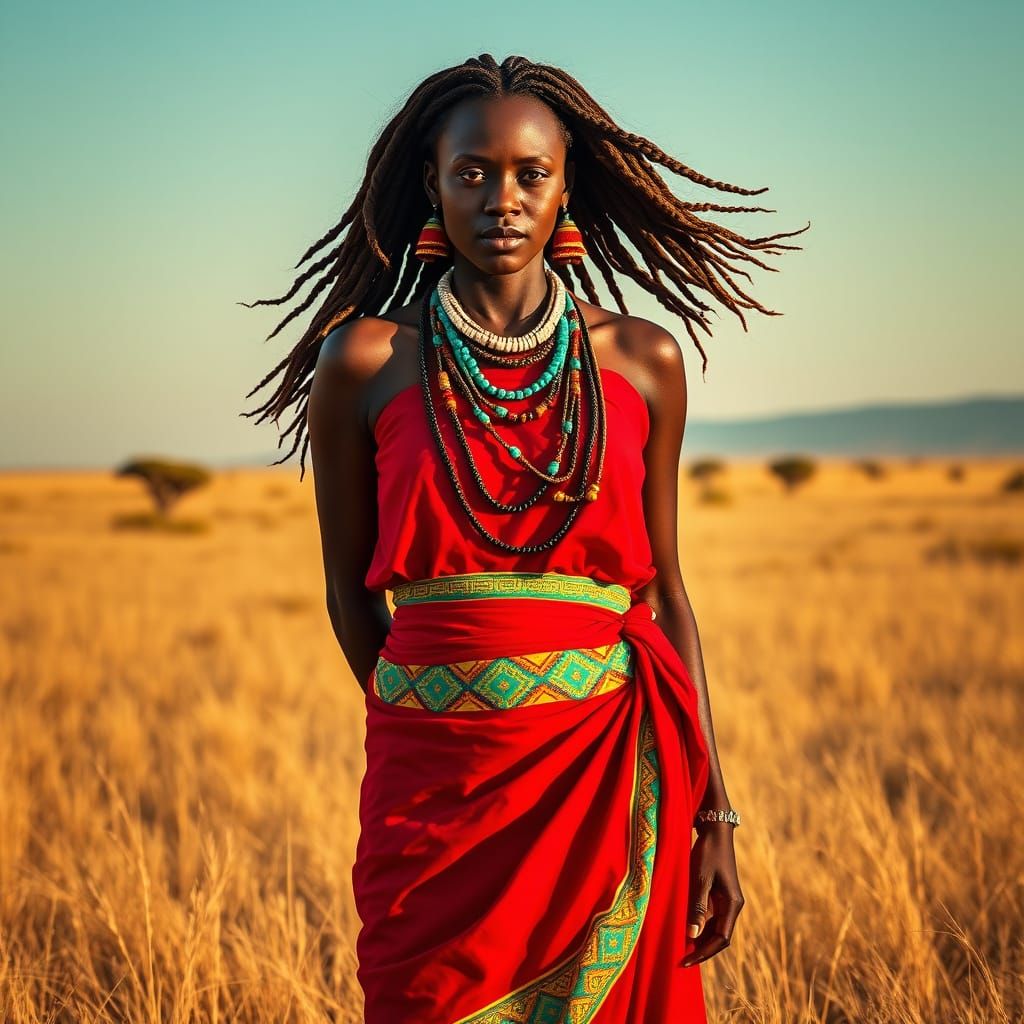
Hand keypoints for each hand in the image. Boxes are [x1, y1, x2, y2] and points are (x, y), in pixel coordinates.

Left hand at [681, 823, 743, 966]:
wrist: (715, 830)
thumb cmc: (708, 852)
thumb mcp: (701, 878)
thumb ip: (698, 906)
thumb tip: (692, 934)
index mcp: (733, 904)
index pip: (721, 939)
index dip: (704, 952)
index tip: (687, 960)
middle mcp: (731, 906)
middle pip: (718, 937)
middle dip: (701, 949)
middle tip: (681, 959)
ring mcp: (725, 900)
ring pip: (713, 927)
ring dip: (698, 938)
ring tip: (679, 948)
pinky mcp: (717, 894)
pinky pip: (708, 916)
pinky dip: (697, 924)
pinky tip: (683, 928)